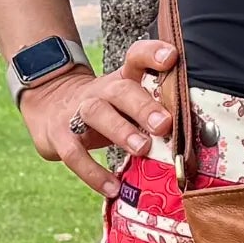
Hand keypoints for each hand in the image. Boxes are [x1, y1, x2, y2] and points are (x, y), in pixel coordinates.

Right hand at [18, 37, 177, 197]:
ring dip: (120, 131)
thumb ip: (151, 113)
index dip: (152, 54)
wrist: (48, 108)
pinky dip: (94, 174)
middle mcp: (100, 92)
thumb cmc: (102, 112)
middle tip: (164, 124)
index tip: (171, 57)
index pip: (135, 58)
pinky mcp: (59, 137)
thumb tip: (195, 138)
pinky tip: (113, 188)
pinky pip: (75, 155)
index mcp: (120, 80)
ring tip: (142, 150)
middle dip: (143, 105)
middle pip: (121, 90)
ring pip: (97, 114)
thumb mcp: (123, 104)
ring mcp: (77, 112)